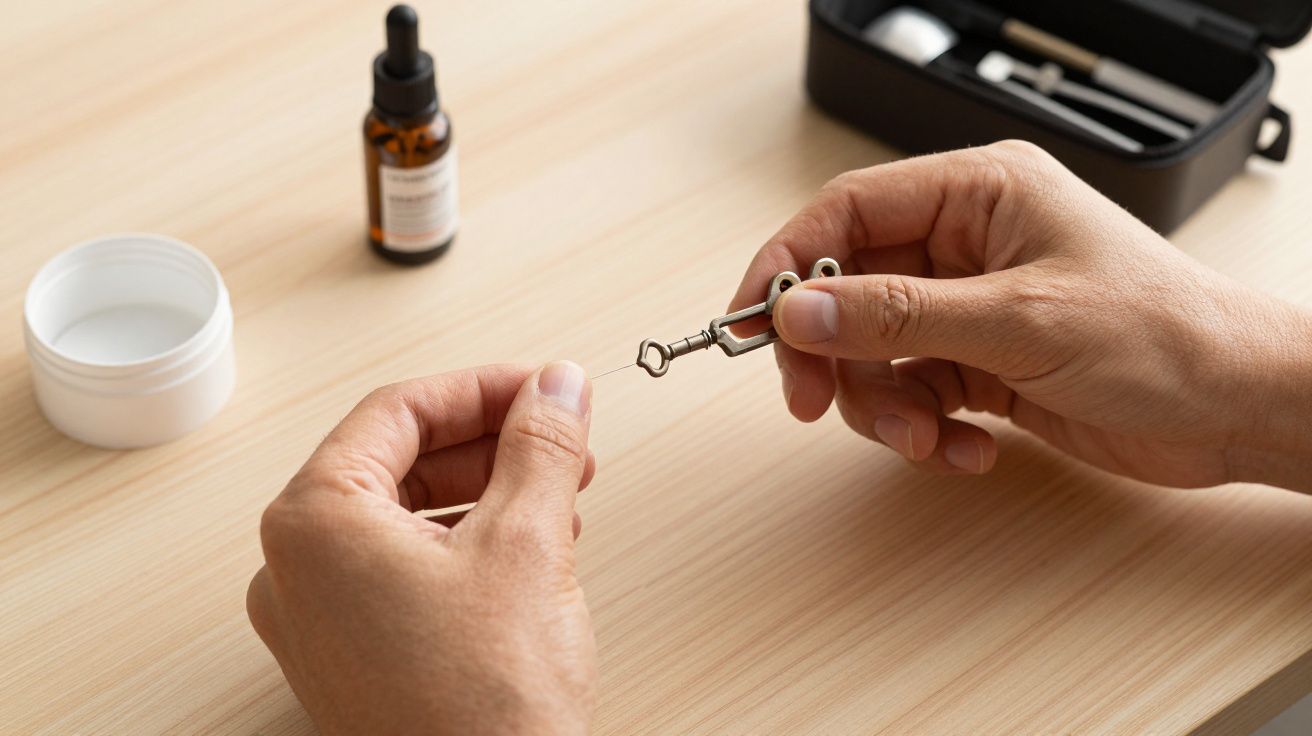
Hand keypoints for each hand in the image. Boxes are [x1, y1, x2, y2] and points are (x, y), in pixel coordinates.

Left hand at [247, 363, 598, 734]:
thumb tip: (557, 387)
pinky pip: (406, 568)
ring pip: (409, 515)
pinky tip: (531, 550)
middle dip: (492, 443)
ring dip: (489, 492)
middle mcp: (298, 569)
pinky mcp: (354, 656)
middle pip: (400, 460)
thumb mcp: (526, 544)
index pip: (398, 411)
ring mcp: (321, 619)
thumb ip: (540, 446)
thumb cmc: (483, 708)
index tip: (543, 386)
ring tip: (561, 497)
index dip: (482, 388)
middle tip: (561, 436)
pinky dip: (470, 544)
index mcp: (314, 524)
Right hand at [731, 141, 1311, 490]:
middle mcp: (967, 245)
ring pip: (874, 354)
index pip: (849, 213)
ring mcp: (971, 307)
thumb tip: (803, 312)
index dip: (791, 264)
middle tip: (813, 401)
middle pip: (850, 292)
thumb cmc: (1163, 336)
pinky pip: (913, 394)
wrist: (1237, 410)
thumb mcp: (1019, 320)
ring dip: (884, 406)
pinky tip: (969, 449)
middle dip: (833, 355)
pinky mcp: (981, 363)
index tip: (754, 322)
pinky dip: (925, 430)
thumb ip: (898, 316)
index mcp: (979, 195)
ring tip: (926, 438)